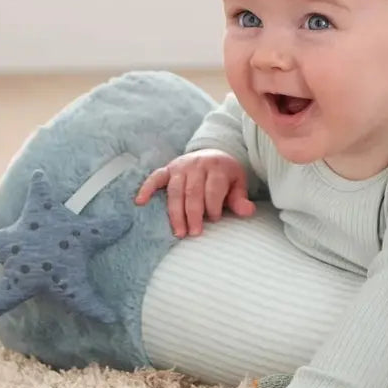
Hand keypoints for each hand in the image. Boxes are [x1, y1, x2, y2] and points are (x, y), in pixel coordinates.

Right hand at [135, 149, 255, 237]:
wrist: (212, 154)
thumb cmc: (225, 175)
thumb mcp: (238, 183)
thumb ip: (240, 199)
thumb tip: (248, 212)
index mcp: (217, 167)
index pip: (213, 189)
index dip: (213, 207)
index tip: (215, 220)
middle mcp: (197, 165)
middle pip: (193, 192)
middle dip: (193, 214)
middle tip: (193, 234)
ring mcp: (181, 166)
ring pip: (175, 190)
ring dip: (175, 212)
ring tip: (178, 232)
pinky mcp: (168, 168)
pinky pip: (155, 177)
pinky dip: (147, 188)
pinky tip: (140, 202)